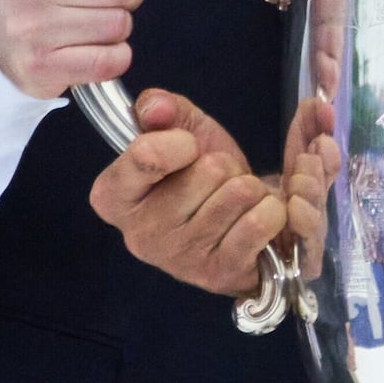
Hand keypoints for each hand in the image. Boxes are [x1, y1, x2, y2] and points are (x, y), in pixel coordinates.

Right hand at [90, 89, 327, 295]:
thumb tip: (155, 107)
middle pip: (207, 172)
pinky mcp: (219, 275)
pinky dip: (270, 209)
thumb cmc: (200, 174)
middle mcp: (139, 236)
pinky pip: (260, 221)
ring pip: (238, 194)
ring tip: (234, 200)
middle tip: (215, 183)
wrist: (238, 215)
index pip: (146, 155)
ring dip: (248, 188)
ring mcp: (180, 261)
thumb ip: (159, 107)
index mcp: (114, 197)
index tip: (187, 146)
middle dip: (224, 166)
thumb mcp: (178, 128)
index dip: (180, 141)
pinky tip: (253, 217)